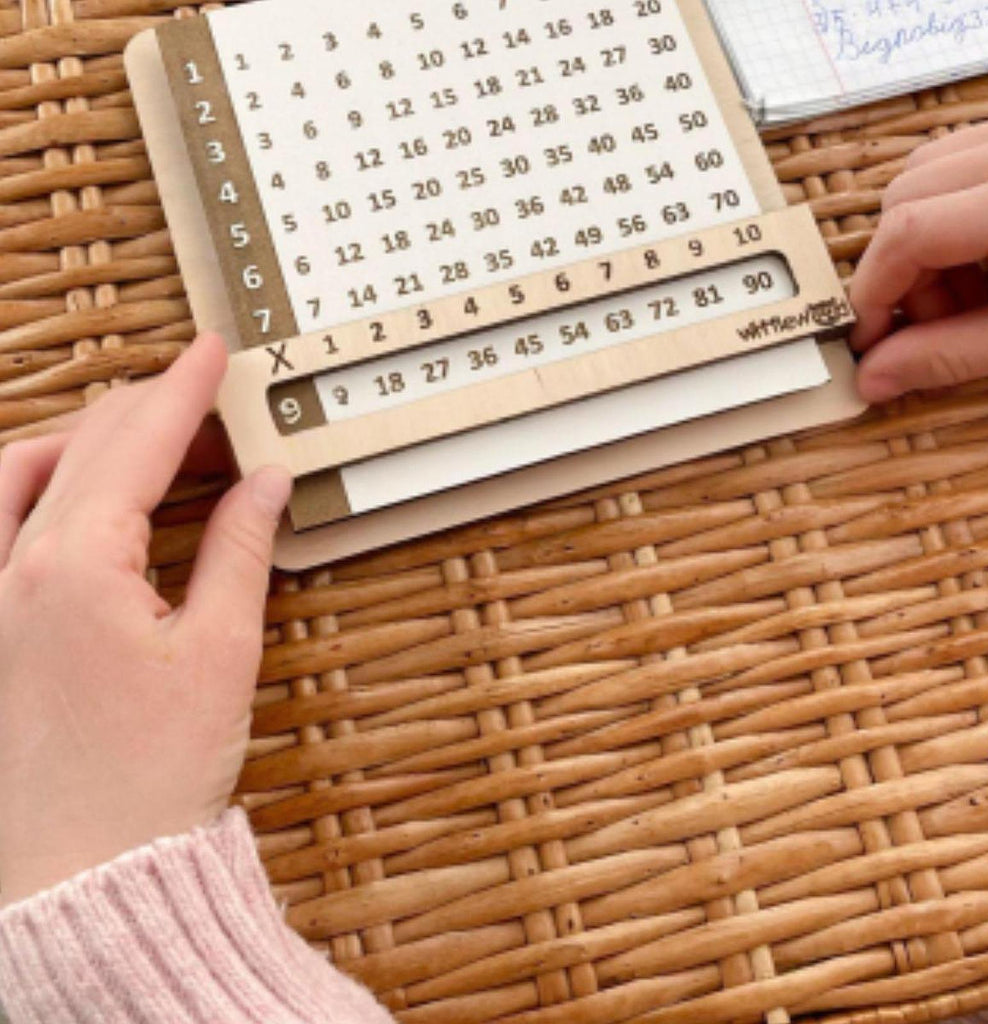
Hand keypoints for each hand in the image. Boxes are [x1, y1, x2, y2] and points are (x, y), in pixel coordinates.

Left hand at [0, 335, 290, 905]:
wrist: (85, 876)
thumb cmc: (151, 778)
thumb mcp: (220, 653)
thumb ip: (239, 550)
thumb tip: (265, 482)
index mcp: (73, 568)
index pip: (138, 443)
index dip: (185, 389)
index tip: (213, 351)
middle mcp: (7, 570)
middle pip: (80, 447)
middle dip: (146, 408)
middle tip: (202, 396)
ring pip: (19, 472)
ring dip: (84, 439)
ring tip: (141, 436)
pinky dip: (35, 484)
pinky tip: (67, 492)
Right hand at [850, 114, 987, 402]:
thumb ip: (955, 355)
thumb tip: (872, 378)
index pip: (909, 231)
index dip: (874, 293)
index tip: (873, 342)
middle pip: (906, 197)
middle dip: (903, 270)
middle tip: (938, 322)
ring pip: (928, 170)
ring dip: (924, 238)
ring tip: (971, 290)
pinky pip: (967, 154)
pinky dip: (955, 208)